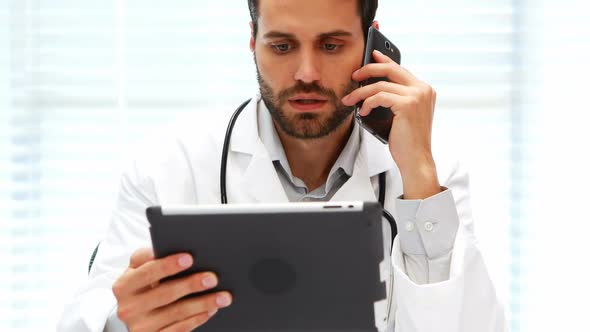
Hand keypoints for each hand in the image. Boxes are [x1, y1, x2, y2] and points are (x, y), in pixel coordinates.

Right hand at [112, 248, 231, 331]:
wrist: (134, 313)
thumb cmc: (143, 284)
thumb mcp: (139, 269)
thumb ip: (150, 256)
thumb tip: (175, 245)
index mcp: (124, 285)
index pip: (147, 272)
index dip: (168, 265)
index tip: (189, 258)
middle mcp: (128, 308)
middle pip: (165, 293)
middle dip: (192, 284)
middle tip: (213, 278)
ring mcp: (140, 326)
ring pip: (177, 313)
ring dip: (203, 303)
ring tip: (222, 296)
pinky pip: (179, 330)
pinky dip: (197, 319)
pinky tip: (211, 310)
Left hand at [342, 50, 440, 198]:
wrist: (416, 160)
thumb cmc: (407, 141)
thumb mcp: (401, 115)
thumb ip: (395, 98)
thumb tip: (374, 88)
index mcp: (424, 90)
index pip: (400, 69)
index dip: (384, 60)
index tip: (371, 55)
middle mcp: (423, 89)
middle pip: (391, 69)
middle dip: (368, 69)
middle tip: (354, 75)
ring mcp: (417, 95)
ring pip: (381, 85)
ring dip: (361, 93)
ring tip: (349, 100)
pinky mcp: (408, 104)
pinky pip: (379, 97)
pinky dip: (367, 103)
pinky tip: (363, 112)